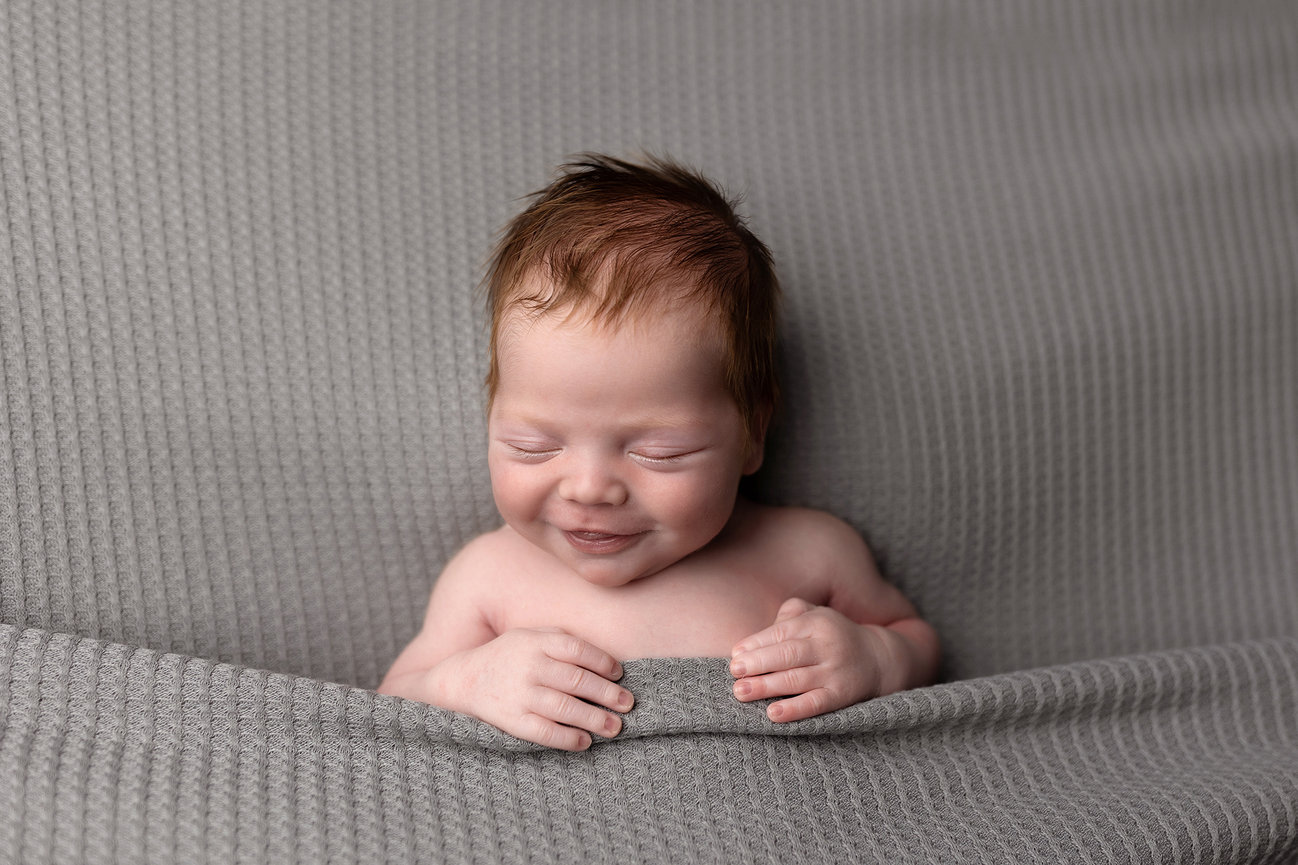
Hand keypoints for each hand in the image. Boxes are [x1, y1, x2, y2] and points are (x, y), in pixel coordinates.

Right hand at [432, 627, 634, 750]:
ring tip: (615, 726)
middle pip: (576, 680)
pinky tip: (585, 741)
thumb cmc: (509, 655)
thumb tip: (603, 658)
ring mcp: (520, 695)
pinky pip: (544, 732)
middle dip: (607, 693)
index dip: (603, 662)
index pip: (577, 649)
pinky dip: (567, 738)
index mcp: (535, 642)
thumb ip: (561, 639)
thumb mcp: (530, 635)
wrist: (464, 679)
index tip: (619, 674)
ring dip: (594, 719)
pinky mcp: (512, 720)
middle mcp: (529, 667)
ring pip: (565, 708)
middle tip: (628, 703)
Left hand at [729, 598, 892, 721]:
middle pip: (787, 654)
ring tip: (741, 692)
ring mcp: (835, 671)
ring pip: (797, 679)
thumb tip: (760, 633)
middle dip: (758, 663)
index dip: (756, 643)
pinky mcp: (841, 695)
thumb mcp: (817, 615)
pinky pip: (816, 703)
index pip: (781, 633)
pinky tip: (773, 714)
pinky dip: (794, 709)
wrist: (879, 659)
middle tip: (734, 672)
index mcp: (816, 623)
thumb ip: (790, 614)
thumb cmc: (833, 636)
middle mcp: (827, 645)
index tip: (736, 655)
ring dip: (767, 686)